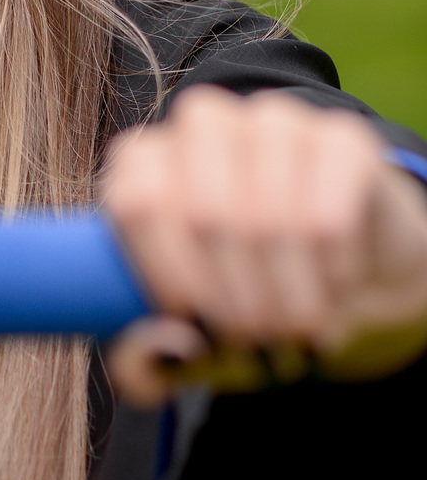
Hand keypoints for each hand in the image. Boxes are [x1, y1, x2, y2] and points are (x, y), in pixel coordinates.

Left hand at [101, 87, 426, 408]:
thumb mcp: (192, 327)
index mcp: (147, 158)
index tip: (189, 318)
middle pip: (205, 215)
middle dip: (232, 297)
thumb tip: (151, 356)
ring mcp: (273, 121)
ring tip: (298, 326)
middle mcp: (203, 124)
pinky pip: (328, 216)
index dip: (162, 270)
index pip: (137, 201)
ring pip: (267, 218)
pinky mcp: (341, 136)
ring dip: (286, 295)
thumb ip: (146, 358)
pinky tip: (335, 285)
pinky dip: (332, 273)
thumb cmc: (246, 287)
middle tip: (256, 338)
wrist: (340, 264)